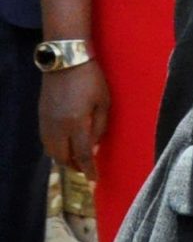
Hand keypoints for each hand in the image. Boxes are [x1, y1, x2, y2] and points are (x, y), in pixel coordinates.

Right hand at [39, 58, 106, 176]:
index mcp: (76, 123)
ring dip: (63, 159)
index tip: (93, 180)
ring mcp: (46, 122)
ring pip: (51, 151)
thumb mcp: (104, 102)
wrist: (65, 61)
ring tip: (75, 160)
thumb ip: (100, 126)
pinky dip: (54, 148)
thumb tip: (94, 147)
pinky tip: (64, 147)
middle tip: (86, 170)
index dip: (88, 169)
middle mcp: (58, 126)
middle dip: (74, 167)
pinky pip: (45, 140)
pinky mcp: (41, 116)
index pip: (82, 154)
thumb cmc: (91, 79)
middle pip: (62, 157)